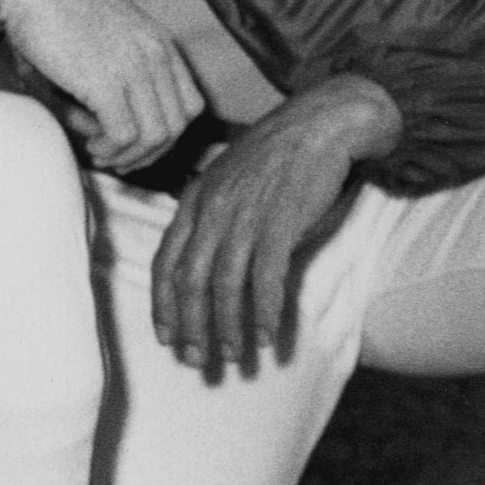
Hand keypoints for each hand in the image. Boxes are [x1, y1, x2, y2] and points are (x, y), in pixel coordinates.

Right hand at [0, 0, 205, 171]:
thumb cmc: (56, 7)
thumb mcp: (106, 34)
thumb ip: (118, 70)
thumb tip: (104, 120)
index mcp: (160, 43)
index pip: (190, 105)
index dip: (167, 134)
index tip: (139, 145)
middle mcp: (155, 56)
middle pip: (176, 125)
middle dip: (149, 154)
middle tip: (119, 160)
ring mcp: (134, 69)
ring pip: (156, 136)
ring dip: (129, 155)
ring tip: (101, 152)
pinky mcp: (106, 83)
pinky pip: (125, 135)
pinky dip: (111, 149)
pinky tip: (91, 144)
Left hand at [151, 75, 400, 380]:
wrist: (321, 123)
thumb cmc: (277, 157)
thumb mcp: (229, 182)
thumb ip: (213, 220)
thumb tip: (208, 266)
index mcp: (194, 201)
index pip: (165, 262)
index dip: (163, 305)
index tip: (165, 338)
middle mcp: (212, 211)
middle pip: (190, 280)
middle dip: (190, 326)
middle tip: (195, 362)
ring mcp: (245, 215)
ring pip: (225, 284)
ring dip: (227, 326)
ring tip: (232, 357)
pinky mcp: (281, 220)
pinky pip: (266, 276)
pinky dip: (263, 311)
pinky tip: (266, 336)